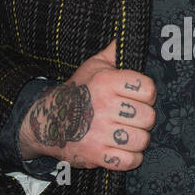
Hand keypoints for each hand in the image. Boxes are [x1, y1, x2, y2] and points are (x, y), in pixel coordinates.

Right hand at [18, 38, 155, 170]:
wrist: (45, 122)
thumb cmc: (76, 92)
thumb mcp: (93, 66)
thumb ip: (115, 51)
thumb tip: (129, 33)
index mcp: (106, 82)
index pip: (148, 89)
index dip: (147, 95)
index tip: (139, 98)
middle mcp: (104, 106)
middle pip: (148, 117)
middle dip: (143, 120)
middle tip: (131, 119)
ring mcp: (99, 133)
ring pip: (142, 140)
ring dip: (137, 140)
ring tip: (126, 134)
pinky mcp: (95, 155)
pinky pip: (129, 160)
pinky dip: (130, 158)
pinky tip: (123, 150)